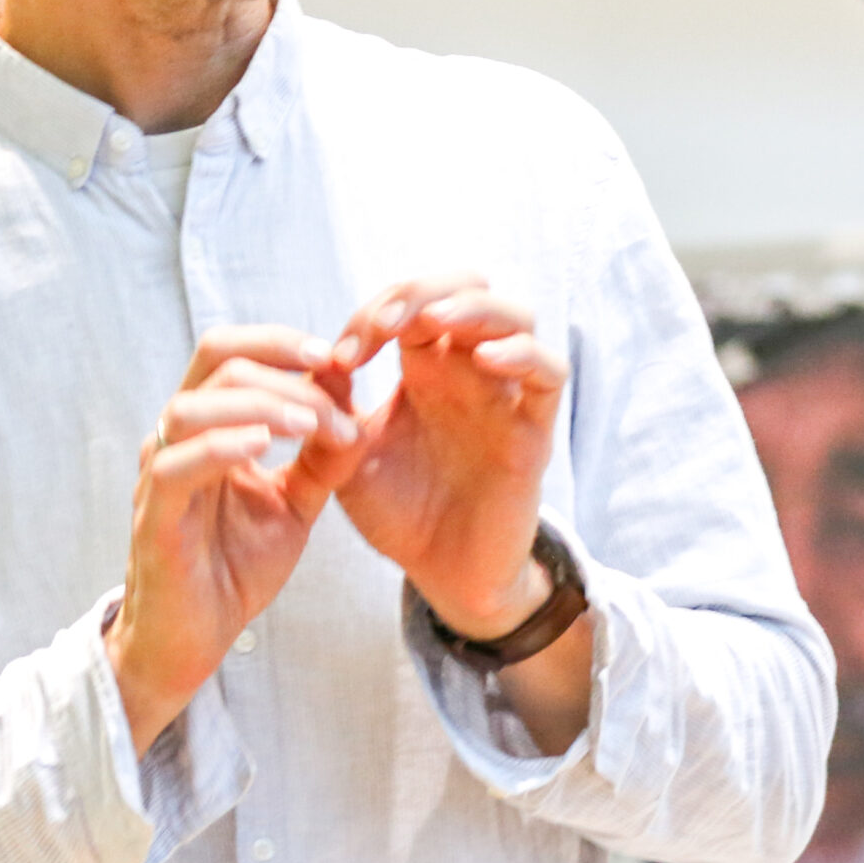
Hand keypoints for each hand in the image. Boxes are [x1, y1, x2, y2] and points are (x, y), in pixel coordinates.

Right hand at [105, 327, 361, 752]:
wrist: (195, 641)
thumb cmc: (234, 567)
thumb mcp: (295, 503)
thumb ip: (321, 457)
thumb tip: (353, 403)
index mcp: (208, 427)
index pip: (231, 352)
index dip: (282, 341)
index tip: (337, 355)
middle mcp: (176, 439)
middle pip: (216, 361)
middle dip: (284, 367)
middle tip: (336, 389)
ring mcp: (160, 477)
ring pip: (194, 407)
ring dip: (262, 404)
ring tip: (311, 422)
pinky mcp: (155, 519)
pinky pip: (176, 468)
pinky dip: (220, 447)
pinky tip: (262, 446)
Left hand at [322, 273, 567, 641]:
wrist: (441, 574)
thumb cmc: (399, 513)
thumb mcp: (347, 455)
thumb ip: (331, 407)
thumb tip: (315, 357)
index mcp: (425, 367)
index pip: (411, 304)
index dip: (375, 313)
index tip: (340, 356)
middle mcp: (469, 370)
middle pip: (467, 288)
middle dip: (423, 291)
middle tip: (383, 322)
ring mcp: (506, 395)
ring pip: (517, 317)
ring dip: (475, 307)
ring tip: (436, 320)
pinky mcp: (534, 429)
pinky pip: (548, 373)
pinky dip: (523, 354)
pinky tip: (485, 358)